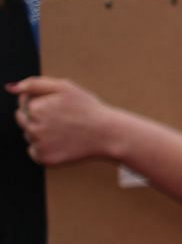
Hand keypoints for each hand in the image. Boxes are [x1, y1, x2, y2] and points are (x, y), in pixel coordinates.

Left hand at [8, 76, 126, 166]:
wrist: (109, 134)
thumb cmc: (87, 109)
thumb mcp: (64, 87)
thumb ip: (34, 84)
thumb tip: (11, 88)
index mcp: (35, 108)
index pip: (25, 103)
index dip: (44, 102)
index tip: (61, 107)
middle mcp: (33, 128)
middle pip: (24, 120)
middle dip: (39, 118)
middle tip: (64, 120)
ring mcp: (39, 145)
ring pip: (30, 136)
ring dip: (42, 133)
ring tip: (66, 132)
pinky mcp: (45, 159)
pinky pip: (35, 152)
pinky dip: (45, 148)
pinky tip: (63, 144)